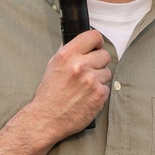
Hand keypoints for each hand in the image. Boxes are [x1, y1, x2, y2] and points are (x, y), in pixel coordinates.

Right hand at [22, 28, 110, 143]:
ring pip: (107, 72)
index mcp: (67, 55)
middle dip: (98, 62)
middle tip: (89, 71)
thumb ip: (68, 52)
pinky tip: (87, 97)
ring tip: (84, 87)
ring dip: (99, 78)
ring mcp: (91, 80)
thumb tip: (82, 43)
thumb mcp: (53, 66)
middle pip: (105, 55)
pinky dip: (99, 93)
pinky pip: (106, 88)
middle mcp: (80, 65)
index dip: (97, 42)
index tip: (96, 47)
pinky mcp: (99, 94)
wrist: (47, 118)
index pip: (93, 36)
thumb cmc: (49, 94)